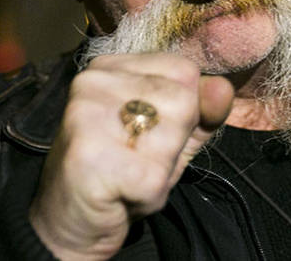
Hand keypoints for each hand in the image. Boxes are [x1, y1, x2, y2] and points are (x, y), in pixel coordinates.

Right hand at [28, 53, 234, 259]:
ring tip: (131, 176)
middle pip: (183, 100)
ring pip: (172, 134)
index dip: (185, 112)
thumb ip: (200, 111)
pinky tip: (122, 195)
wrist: (67, 224)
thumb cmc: (120, 173)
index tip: (150, 136)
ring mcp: (87, 116)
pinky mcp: (90, 156)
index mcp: (110, 67)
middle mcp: (93, 81)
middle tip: (138, 161)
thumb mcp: (168, 136)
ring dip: (162, 170)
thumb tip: (223, 87)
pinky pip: (154, 176)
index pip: (185, 71)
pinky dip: (149, 196)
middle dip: (174, 142)